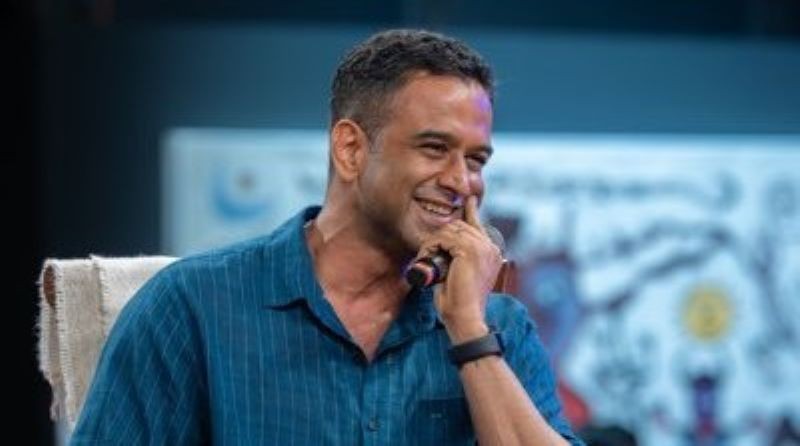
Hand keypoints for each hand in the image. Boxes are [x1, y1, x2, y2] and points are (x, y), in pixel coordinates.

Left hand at [417, 196, 502, 342]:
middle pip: (458, 226)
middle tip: (426, 256)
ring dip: (432, 244)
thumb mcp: (460, 275)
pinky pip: (443, 238)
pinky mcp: (469, 250)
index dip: (471, 211)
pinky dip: (431, 248)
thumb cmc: (459, 302)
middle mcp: (490, 247)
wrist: (466, 318)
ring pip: (449, 231)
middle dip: (439, 238)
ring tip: (426, 261)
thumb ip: (458, 258)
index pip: (478, 224)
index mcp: (492, 252)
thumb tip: (445, 247)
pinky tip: (427, 260)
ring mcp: (481, 247)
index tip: (470, 200)